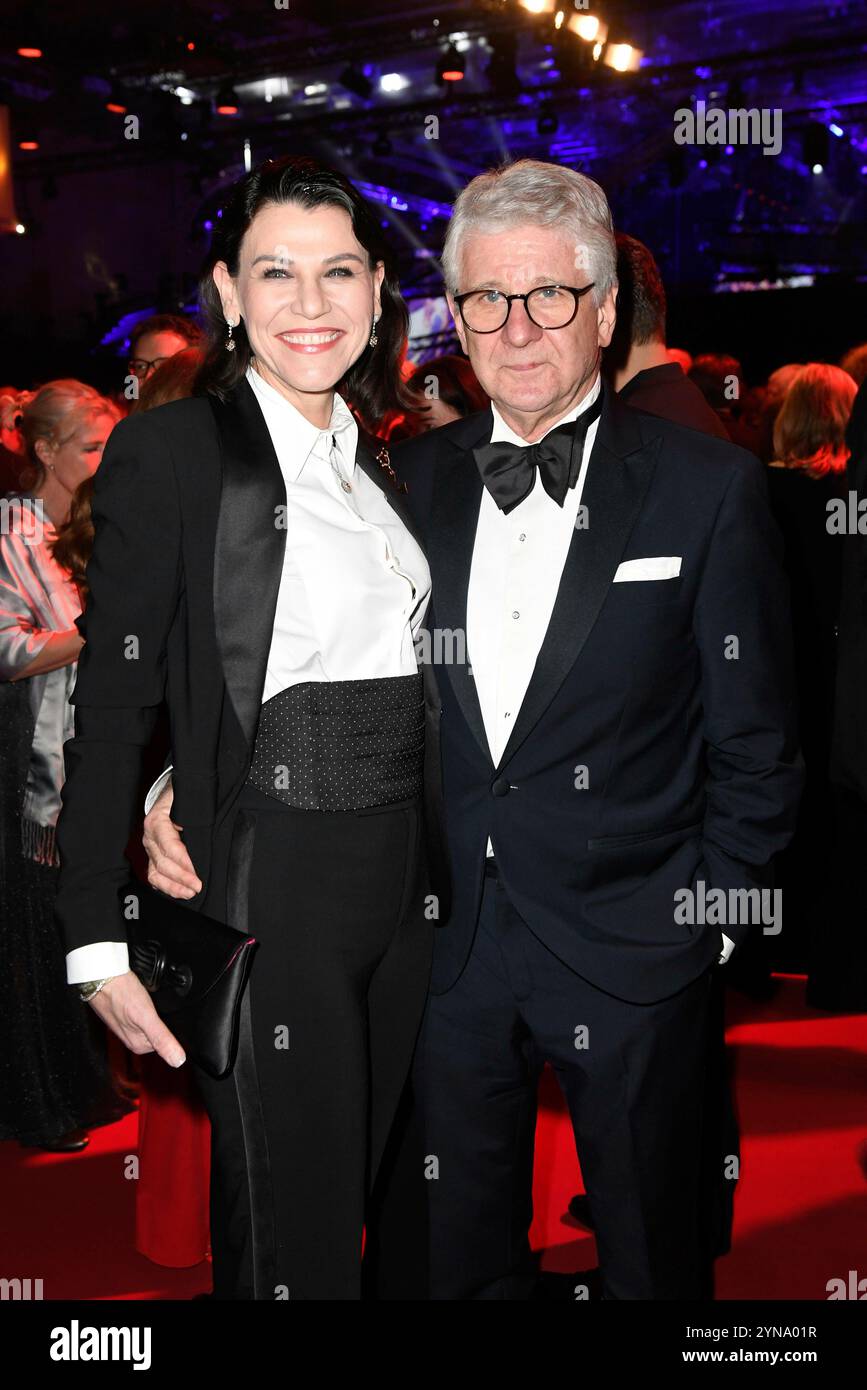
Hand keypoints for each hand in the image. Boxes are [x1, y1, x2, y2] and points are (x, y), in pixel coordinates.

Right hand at [88, 971, 185, 1067]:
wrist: (102, 975)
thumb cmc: (121, 993)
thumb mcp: (147, 1017)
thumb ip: (162, 1038)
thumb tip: (177, 1060)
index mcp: (138, 1045)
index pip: (166, 1042)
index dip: (171, 1028)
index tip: (166, 1016)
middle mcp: (131, 1038)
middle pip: (159, 1032)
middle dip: (163, 1019)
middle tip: (155, 1005)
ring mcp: (127, 1025)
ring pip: (152, 1022)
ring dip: (155, 1011)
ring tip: (149, 1001)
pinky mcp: (125, 1013)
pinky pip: (144, 1013)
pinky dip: (147, 1006)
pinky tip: (144, 998)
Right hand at [143, 777, 202, 898]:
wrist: (172, 792)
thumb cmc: (182, 795)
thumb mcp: (189, 801)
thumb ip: (195, 819)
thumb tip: (205, 840)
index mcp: (157, 821)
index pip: (170, 848)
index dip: (184, 864)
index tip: (197, 875)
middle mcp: (150, 836)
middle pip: (163, 863)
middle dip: (181, 878)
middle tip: (198, 886)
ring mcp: (150, 847)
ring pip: (156, 873)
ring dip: (173, 886)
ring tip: (190, 893)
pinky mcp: (154, 855)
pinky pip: (155, 875)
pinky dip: (167, 886)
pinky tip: (180, 892)